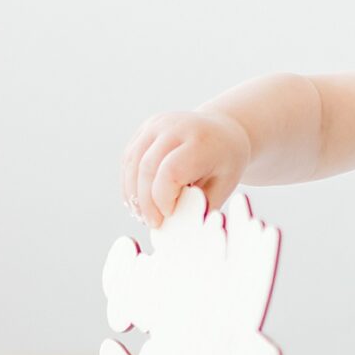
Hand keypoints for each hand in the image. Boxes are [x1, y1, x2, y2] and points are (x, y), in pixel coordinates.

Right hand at [120, 111, 249, 226]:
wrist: (224, 131)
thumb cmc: (225, 163)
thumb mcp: (223, 185)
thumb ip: (200, 207)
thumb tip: (179, 232)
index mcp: (200, 140)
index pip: (170, 171)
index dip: (163, 199)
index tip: (169, 215)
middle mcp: (176, 126)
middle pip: (147, 167)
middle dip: (145, 201)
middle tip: (153, 223)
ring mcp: (158, 123)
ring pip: (133, 162)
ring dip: (133, 193)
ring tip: (142, 215)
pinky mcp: (146, 127)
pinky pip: (129, 157)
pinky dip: (129, 182)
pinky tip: (137, 200)